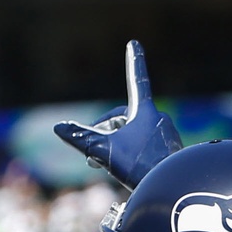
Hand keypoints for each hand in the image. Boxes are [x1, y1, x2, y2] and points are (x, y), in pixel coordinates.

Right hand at [53, 41, 182, 190]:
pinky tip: (128, 171)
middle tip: (91, 155)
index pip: (137, 80)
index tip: (134, 44)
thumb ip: (81, 138)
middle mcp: (158, 117)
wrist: (174, 187)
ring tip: (109, 165)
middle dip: (105, 132)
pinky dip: (132, 155)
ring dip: (117, 145)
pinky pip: (146, 147)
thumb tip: (58, 127)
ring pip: (134, 134)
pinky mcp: (172, 151)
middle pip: (125, 118)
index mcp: (144, 111)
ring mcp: (166, 134)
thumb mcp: (104, 151)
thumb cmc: (139, 166)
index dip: (133, 61)